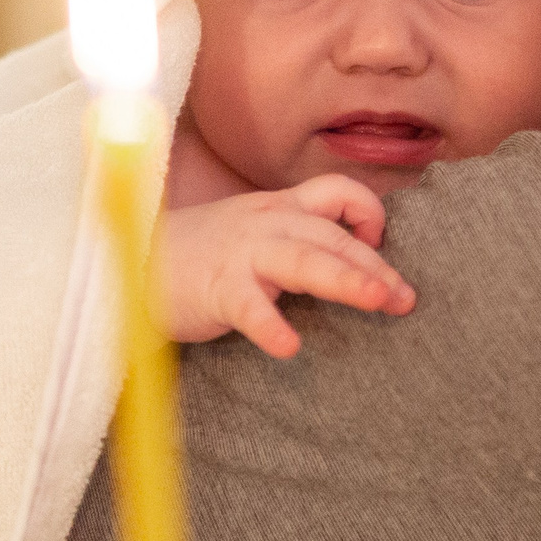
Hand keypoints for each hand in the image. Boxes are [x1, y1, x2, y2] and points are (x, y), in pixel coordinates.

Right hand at [162, 176, 415, 357]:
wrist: (132, 265)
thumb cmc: (200, 255)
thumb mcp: (255, 231)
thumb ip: (298, 238)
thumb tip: (353, 262)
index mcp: (279, 207)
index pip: (337, 193)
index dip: (368, 212)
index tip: (380, 244)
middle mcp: (267, 223)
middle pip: (333, 235)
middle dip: (375, 266)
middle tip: (407, 298)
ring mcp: (242, 254)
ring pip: (305, 259)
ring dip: (346, 280)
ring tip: (378, 303)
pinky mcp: (216, 289)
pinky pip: (249, 307)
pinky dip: (271, 326)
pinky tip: (290, 347)